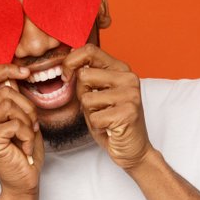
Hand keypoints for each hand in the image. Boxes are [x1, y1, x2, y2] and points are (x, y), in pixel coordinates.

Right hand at [0, 64, 43, 195]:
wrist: (23, 181)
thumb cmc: (23, 151)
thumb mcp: (21, 119)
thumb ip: (14, 99)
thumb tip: (13, 75)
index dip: (5, 70)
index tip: (25, 71)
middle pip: (5, 92)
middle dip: (26, 108)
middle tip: (30, 127)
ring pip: (10, 105)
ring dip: (27, 122)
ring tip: (26, 137)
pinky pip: (15, 124)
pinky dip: (27, 135)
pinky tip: (24, 148)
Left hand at [62, 45, 152, 171]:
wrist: (133, 149)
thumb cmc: (111, 122)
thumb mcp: (97, 94)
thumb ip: (87, 77)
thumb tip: (68, 60)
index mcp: (121, 69)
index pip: (90, 50)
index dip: (70, 61)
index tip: (66, 77)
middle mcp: (128, 78)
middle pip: (84, 75)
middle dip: (82, 95)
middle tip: (97, 108)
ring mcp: (130, 95)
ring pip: (87, 98)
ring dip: (90, 113)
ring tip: (104, 118)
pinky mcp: (128, 113)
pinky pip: (94, 117)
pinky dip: (97, 126)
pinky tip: (109, 127)